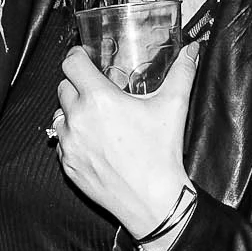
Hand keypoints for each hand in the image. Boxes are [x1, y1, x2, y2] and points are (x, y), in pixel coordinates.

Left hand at [55, 43, 198, 236]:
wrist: (153, 200)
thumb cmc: (161, 153)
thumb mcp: (174, 106)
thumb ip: (182, 72)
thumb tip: (191, 50)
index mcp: (99, 99)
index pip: (71, 64)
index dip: (76, 56)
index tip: (84, 58)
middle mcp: (78, 119)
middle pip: (63, 86)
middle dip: (78, 84)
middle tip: (98, 90)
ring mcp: (70, 144)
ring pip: (59, 115)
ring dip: (73, 112)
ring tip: (95, 118)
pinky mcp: (68, 164)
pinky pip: (62, 142)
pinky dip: (73, 137)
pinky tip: (94, 142)